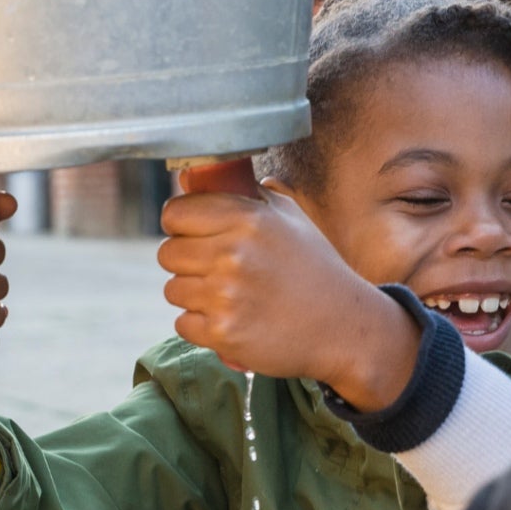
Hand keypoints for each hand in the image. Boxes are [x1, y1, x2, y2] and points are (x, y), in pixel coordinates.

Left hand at [156, 185, 421, 409]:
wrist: (343, 328)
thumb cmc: (315, 269)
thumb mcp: (290, 218)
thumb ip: (247, 195)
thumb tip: (192, 176)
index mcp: (248, 219)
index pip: (175, 213)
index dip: (178, 223)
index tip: (189, 233)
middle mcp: (234, 253)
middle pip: (167, 253)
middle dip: (185, 262)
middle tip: (213, 270)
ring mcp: (226, 295)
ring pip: (173, 290)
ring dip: (194, 295)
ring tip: (228, 297)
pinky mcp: (223, 333)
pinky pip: (183, 324)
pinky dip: (202, 326)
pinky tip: (231, 320)